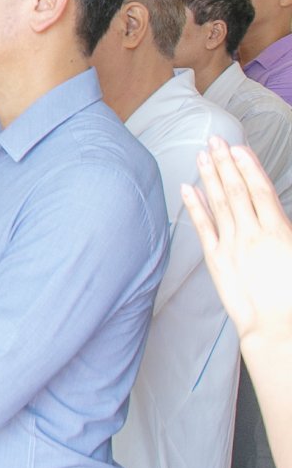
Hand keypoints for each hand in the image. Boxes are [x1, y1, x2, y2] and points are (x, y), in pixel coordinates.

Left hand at [183, 137, 291, 350]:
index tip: (238, 148)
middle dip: (226, 163)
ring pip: (219, 204)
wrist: (278, 327)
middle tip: (215, 140)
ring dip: (210, 177)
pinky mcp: (217, 261)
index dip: (248, 166)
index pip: (260, 190)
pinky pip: (204, 228)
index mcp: (280, 231)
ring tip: (203, 155)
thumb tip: (280, 214)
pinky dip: (195, 206)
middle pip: (236, 191)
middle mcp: (252, 234)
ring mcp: (232, 246)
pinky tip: (187, 188)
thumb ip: (289, 230)